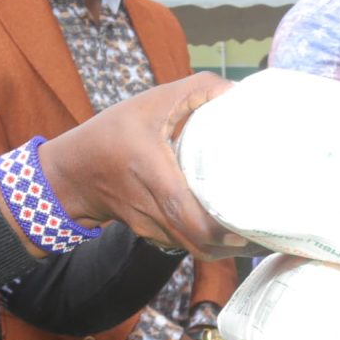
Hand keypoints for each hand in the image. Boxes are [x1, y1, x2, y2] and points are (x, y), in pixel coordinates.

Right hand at [39, 74, 254, 259]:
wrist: (71, 173)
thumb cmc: (110, 134)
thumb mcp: (150, 103)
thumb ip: (195, 90)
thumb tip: (237, 92)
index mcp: (152, 174)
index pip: (188, 214)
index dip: (220, 228)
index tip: (252, 224)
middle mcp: (153, 209)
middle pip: (199, 243)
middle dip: (236, 245)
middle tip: (268, 231)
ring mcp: (152, 227)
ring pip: (195, 249)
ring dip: (226, 248)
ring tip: (258, 234)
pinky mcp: (152, 233)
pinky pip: (186, 244)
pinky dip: (209, 243)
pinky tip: (230, 231)